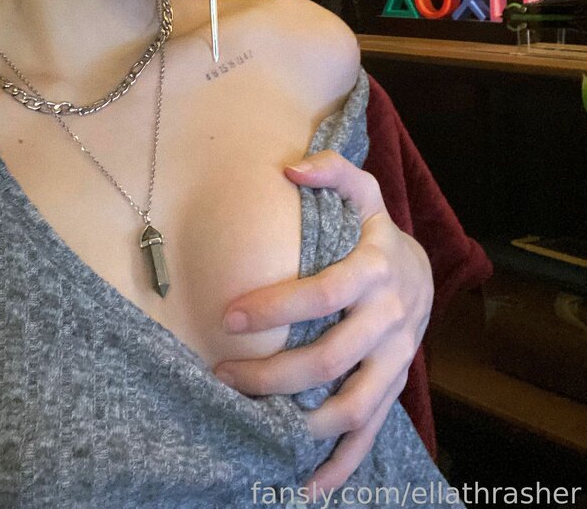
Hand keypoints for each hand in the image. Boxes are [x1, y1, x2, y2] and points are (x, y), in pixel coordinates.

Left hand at [213, 149, 432, 499]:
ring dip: (298, 421)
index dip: (276, 307)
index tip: (229, 315)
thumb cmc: (375, 232)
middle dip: (271, 372)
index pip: (322, 294)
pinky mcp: (392, 389)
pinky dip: (340, 466)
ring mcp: (394, 361)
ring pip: (350, 406)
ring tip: (248, 418)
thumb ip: (332, 173)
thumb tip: (289, 169)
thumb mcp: (363, 193)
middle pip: (329, 359)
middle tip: (222, 372)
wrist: (423, 272)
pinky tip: (304, 487)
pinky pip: (370, 435)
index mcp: (375, 270)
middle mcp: (388, 320)